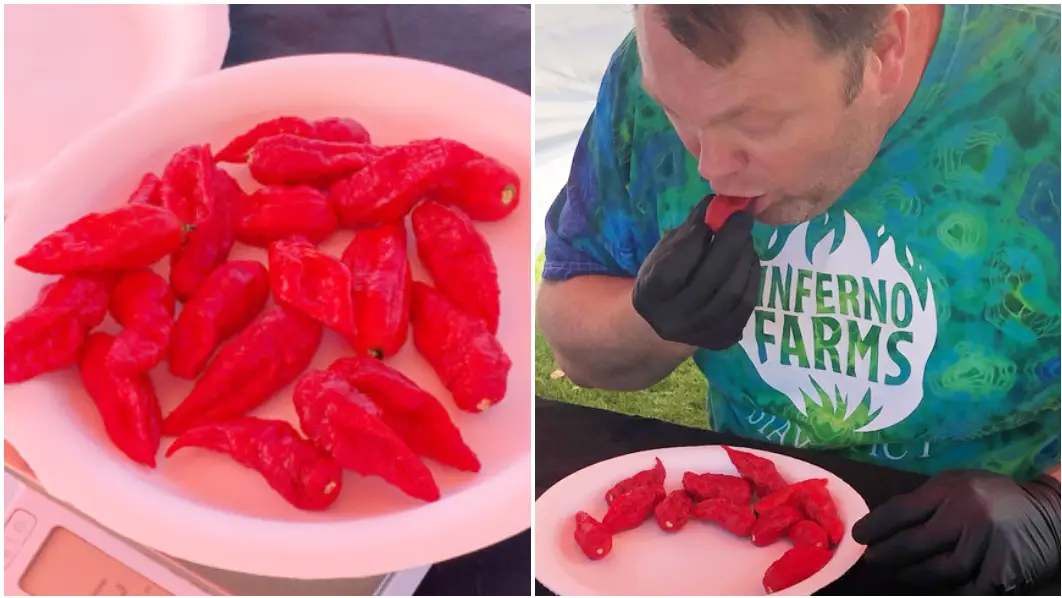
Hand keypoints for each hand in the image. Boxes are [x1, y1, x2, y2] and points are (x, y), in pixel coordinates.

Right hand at [631, 194, 759, 350]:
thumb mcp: (665, 251)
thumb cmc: (664, 276)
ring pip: (732, 293)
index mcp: (650, 295)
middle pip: (709, 279)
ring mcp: (699, 334)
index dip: (696, 238)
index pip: (675, 266)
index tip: (713, 212)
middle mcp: (672, 320)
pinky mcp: (721, 340)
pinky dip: (751, 278)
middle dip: (730, 243)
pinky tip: (748, 261)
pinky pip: (745, 306)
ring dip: (744, 260)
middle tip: (742, 218)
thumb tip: (717, 204)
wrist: (666, 321)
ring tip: (746, 240)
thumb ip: (689, 230)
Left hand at [852, 469, 1060, 594]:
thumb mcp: (955, 484)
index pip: (901, 511)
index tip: (858, 536)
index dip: (874, 526)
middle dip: (887, 555)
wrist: (1047, 513)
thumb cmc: (989, 496)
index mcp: (952, 490)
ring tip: (898, 574)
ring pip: (939, 571)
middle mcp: (969, 516)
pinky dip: (946, 588)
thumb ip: (923, 502)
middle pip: (915, 545)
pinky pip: (966, 588)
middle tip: (873, 559)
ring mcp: (988, 546)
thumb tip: (881, 526)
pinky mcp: (1004, 572)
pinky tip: (933, 585)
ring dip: (912, 576)